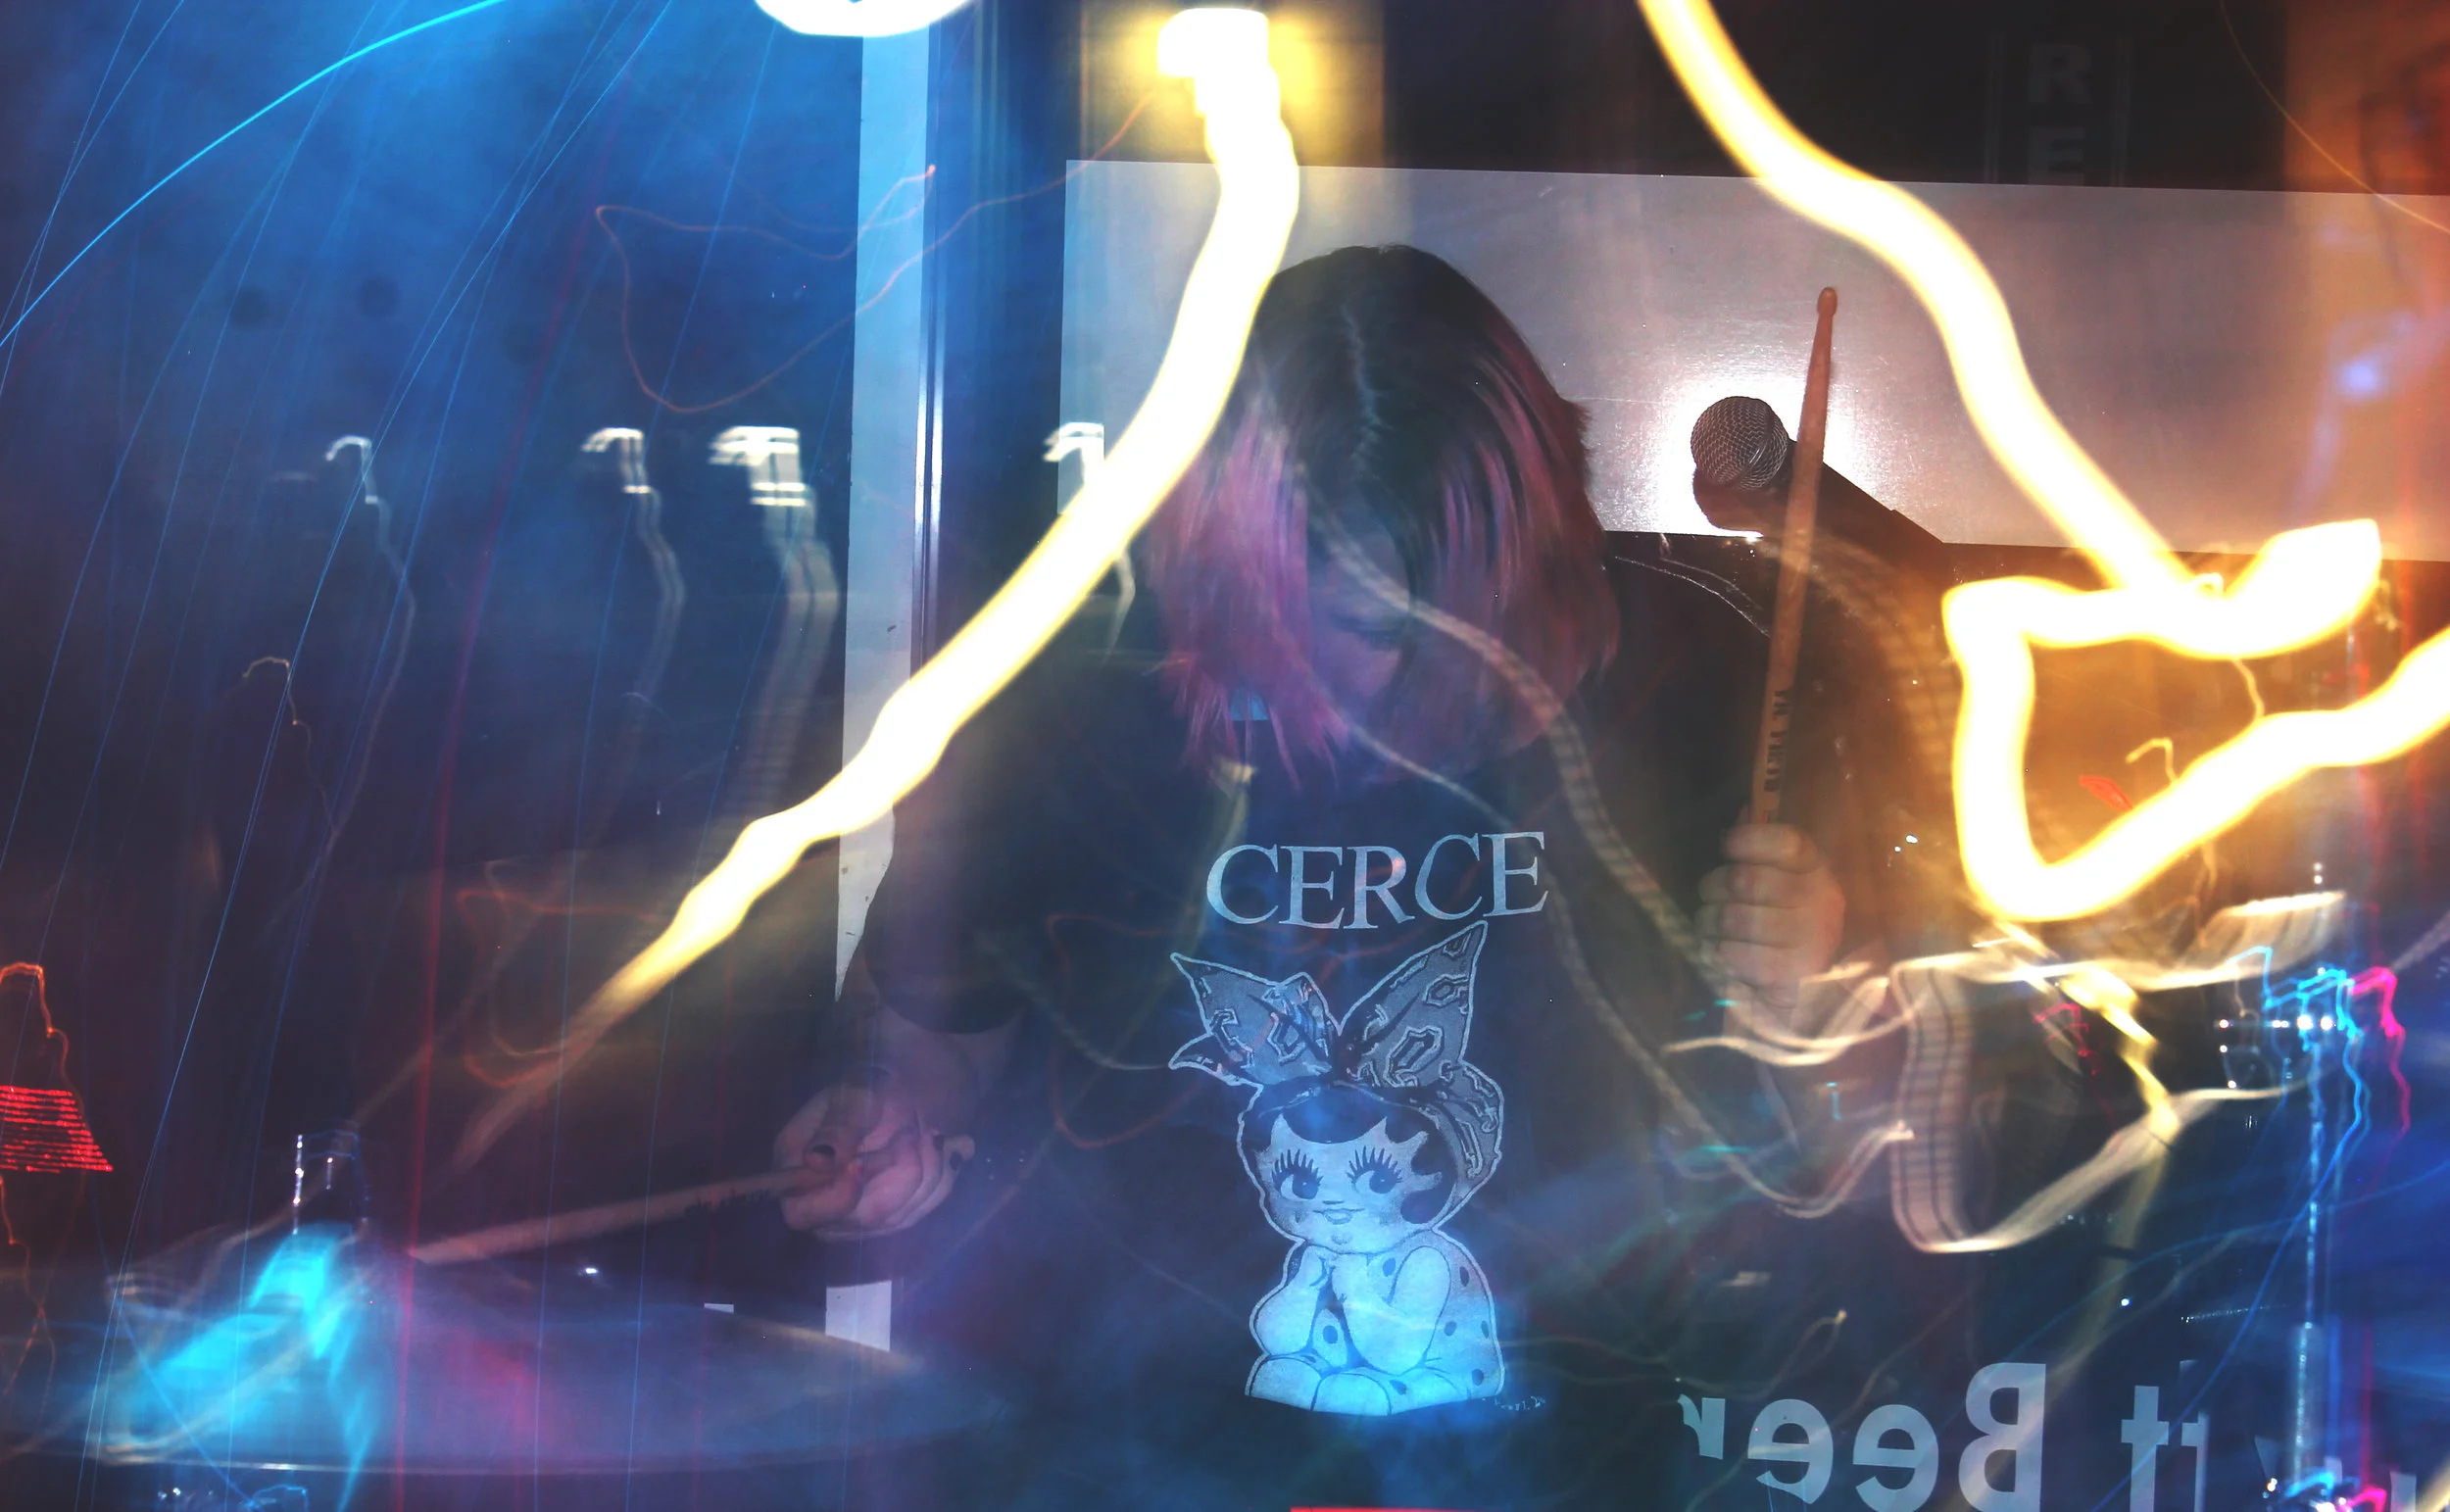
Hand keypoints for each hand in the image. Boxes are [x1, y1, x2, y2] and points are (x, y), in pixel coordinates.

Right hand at [773, 1083, 973, 1237]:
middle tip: (913, 1133)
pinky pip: (924, 1207)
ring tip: (928, 1132)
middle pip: (865, 1218)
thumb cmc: (864, 1090)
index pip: (800, 1213)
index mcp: (795, 1173)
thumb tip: (818, 1158)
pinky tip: (939, 1147)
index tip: (859, 1164)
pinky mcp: (893, 1218)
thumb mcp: (851, 1097)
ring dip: (926, 1169)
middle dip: (899, 1173)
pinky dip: (940, 1175)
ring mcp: (861, 1218)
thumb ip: (837, 1126)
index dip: (833, 1198)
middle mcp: (825, 1205)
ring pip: (903, 1214)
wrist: (898, 1095)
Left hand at [1697, 823, 1845, 1010]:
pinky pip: (1741, 955)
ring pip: (1736, 918)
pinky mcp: (1797, 974)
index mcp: (1817, 869)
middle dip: (1714, 886)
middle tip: (1708, 895)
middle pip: (1748, 880)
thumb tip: (1743, 811)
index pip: (1789, 843)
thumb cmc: (1784, 924)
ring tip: (1707, 926)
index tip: (1727, 845)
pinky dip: (1720, 953)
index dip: (1751, 840)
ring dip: (1709, 922)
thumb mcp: (1781, 882)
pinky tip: (1719, 952)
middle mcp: (1822, 900)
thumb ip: (1763, 849)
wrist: (1812, 991)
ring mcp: (1813, 938)